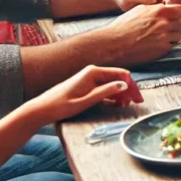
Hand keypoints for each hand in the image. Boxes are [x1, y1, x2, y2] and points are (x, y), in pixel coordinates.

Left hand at [24, 65, 142, 125]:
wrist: (42, 108)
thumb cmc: (61, 105)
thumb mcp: (86, 101)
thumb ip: (106, 92)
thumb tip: (124, 85)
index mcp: (93, 72)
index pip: (121, 74)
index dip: (132, 86)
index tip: (138, 99)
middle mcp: (93, 72)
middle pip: (118, 78)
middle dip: (129, 90)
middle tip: (136, 103)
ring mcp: (90, 78)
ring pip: (113, 83)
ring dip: (121, 94)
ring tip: (125, 106)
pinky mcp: (87, 85)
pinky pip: (105, 88)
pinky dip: (112, 95)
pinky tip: (116, 104)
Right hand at [92, 3, 180, 65]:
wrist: (116, 43)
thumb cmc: (124, 26)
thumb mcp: (140, 9)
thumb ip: (155, 8)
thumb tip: (166, 8)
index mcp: (159, 11)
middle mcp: (164, 22)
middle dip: (177, 25)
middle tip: (169, 28)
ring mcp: (165, 36)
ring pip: (178, 35)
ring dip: (173, 36)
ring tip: (161, 37)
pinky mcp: (163, 49)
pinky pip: (172, 45)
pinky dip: (167, 45)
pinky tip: (157, 44)